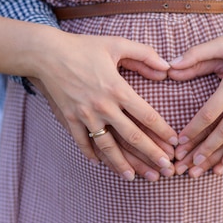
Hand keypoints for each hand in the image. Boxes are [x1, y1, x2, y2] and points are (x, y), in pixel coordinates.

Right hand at [31, 31, 177, 180]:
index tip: (175, 143)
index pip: (147, 116)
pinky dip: (91, 154)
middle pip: (132, 136)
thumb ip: (144, 54)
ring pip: (107, 146)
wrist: (46, 53)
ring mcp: (85, 115)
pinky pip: (82, 142)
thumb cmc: (83, 47)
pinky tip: (100, 164)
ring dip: (122, 164)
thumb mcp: (116, 44)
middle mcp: (103, 106)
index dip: (163, 131)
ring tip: (133, 177)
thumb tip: (167, 68)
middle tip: (166, 170)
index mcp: (118, 89)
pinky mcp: (69, 118)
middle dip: (151, 155)